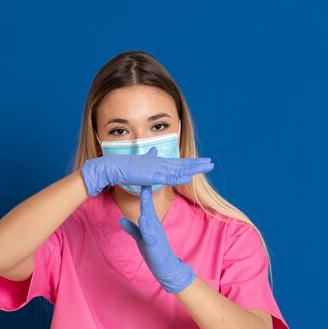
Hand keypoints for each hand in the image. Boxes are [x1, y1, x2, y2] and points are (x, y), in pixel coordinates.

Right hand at [81, 147, 214, 196]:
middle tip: (210, 163)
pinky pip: (169, 178)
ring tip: (206, 167)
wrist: (117, 167)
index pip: (178, 163)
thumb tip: (154, 150)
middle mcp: (161, 163)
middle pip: (182, 164)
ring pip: (179, 169)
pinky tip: (189, 178)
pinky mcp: (152, 175)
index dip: (191, 162)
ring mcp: (157, 169)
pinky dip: (180, 178)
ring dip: (194, 168)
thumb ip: (150, 157)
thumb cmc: (128, 166)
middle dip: (197, 163)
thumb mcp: (142, 162)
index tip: (201, 162)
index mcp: (159, 162)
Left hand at [118, 185, 195, 292]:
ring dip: (147, 205)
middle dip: (146, 193)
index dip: (143, 193)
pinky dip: (146, 225)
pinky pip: (150, 233)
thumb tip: (121, 219)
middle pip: (148, 206)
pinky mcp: (155, 243)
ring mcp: (155, 234)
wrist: (165, 267)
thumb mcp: (140, 238)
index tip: (141, 179)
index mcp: (151, 223)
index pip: (146, 205)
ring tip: (143, 193)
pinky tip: (143, 218)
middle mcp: (154, 225)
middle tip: (145, 178)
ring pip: (150, 217)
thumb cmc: (153, 251)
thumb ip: (132, 229)